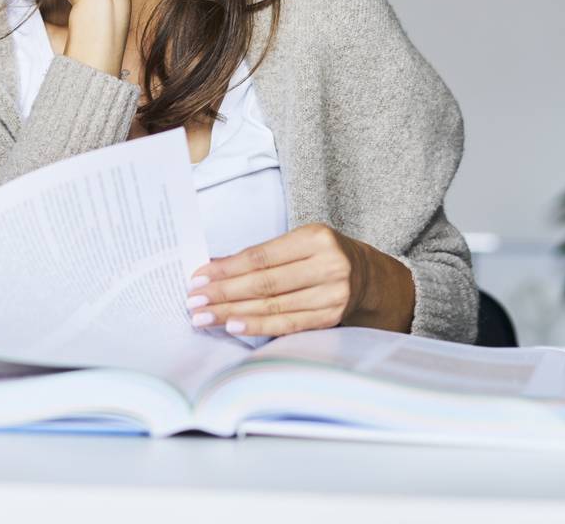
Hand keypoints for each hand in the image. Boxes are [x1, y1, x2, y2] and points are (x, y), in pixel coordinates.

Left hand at [183, 223, 414, 336]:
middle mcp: (327, 266)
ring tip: (205, 317)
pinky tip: (234, 326)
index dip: (226, 269)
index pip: (260, 257)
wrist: (370, 277)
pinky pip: (288, 324)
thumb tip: (213, 266)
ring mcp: (333, 295)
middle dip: (223, 293)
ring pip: (273, 306)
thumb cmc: (324, 256)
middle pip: (264, 283)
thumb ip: (260, 255)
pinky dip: (258, 326)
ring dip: (233, 313)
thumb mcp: (298, 243)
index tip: (198, 278)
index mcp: (315, 238)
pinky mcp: (332, 318)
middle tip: (194, 302)